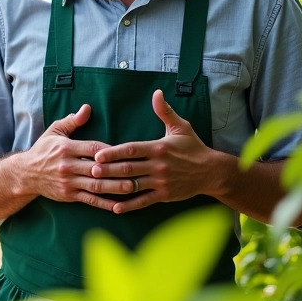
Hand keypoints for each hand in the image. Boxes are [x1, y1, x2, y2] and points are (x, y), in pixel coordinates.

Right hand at [23, 104, 131, 209]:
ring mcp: (69, 182)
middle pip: (98, 168)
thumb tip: (87, 108)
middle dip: (118, 170)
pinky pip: (90, 200)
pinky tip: (119, 205)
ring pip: (96, 185)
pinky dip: (105, 203)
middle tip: (138, 170)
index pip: (93, 148)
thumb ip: (72, 121)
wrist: (26, 174)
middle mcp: (68, 166)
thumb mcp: (54, 132)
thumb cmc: (43, 150)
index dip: (110, 150)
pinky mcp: (69, 195)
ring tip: (133, 187)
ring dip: (115, 187)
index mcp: (67, 148)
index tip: (127, 151)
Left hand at [90, 89, 217, 213]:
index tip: (97, 154)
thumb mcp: (181, 127)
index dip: (114, 152)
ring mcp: (161, 182)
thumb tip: (156, 92)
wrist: (211, 172)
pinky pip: (143, 201)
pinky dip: (129, 205)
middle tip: (90, 171)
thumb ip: (165, 111)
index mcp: (158, 148)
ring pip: (133, 185)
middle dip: (108, 170)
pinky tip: (115, 207)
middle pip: (128, 168)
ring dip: (114, 187)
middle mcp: (158, 165)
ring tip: (96, 188)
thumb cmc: (193, 148)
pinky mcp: (164, 195)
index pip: (132, 150)